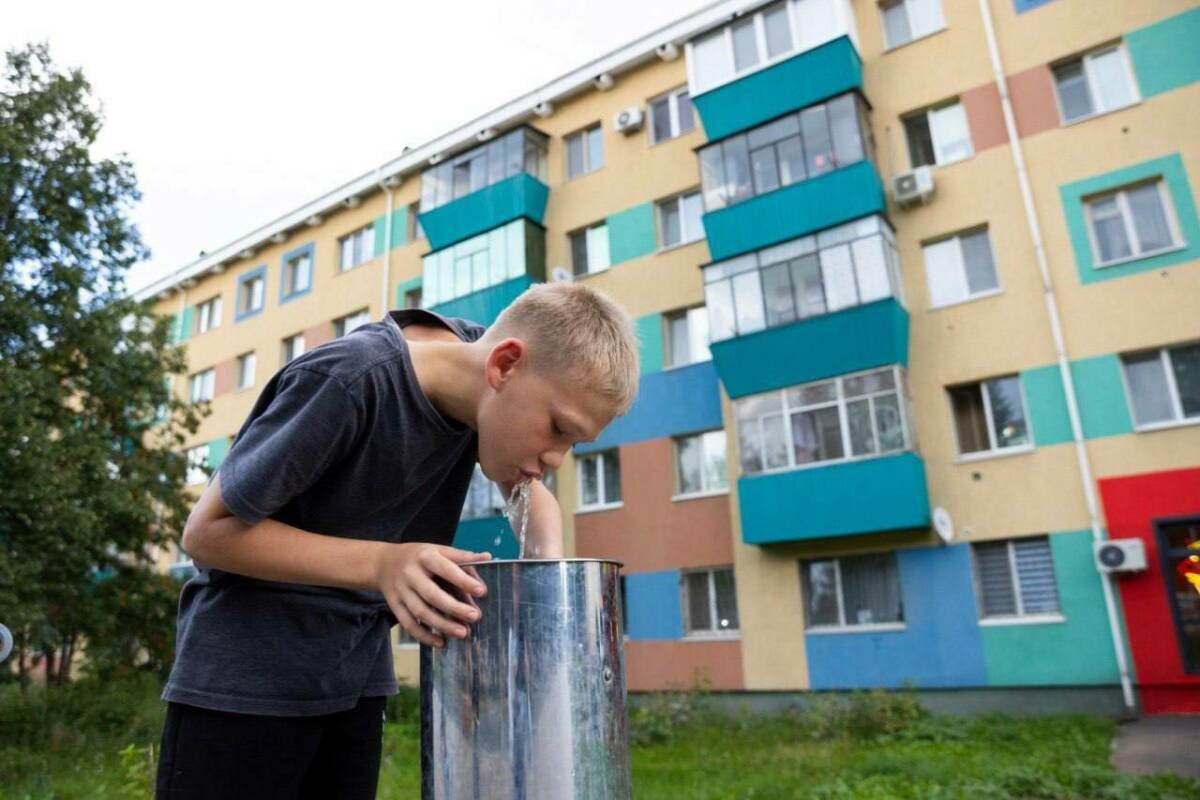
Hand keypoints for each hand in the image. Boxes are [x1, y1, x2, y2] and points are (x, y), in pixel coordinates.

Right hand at [375, 543, 490, 647]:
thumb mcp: (438, 550)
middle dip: (454, 608)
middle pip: (432, 594)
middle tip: (475, 617)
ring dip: (442, 625)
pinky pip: (408, 624)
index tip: (482, 591)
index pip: (446, 569)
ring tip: (463, 633)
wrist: (383, 562)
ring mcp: (400, 591)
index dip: (463, 580)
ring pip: (421, 612)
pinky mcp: (394, 606)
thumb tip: (488, 558)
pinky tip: (441, 642)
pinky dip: (424, 636)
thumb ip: (461, 557)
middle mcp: (410, 574)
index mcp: (425, 556)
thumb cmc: (419, 556)